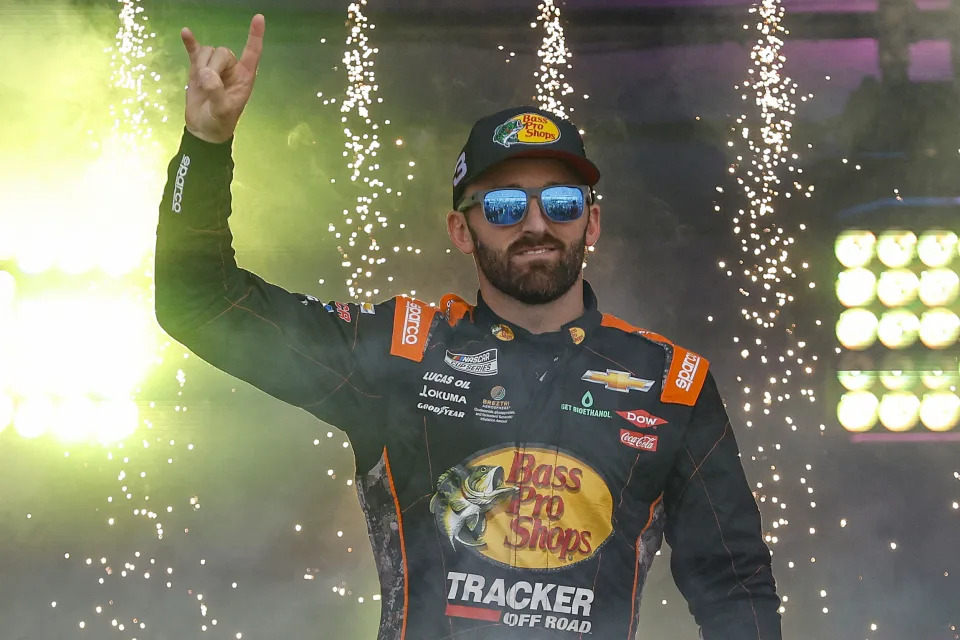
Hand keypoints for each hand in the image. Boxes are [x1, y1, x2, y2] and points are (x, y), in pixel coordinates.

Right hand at [180, 14, 264, 143]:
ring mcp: (214, 67)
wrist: (204, 128)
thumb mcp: (222, 110)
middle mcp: (231, 69)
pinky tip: (185, 32)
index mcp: (245, 77)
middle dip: (212, 66)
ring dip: (201, 64)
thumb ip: (216, 92)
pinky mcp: (198, 68)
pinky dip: (190, 42)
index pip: (252, 52)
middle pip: (222, 52)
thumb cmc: (219, 121)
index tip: (259, 18)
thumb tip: (206, 74)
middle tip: (207, 86)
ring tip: (200, 84)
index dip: (255, 36)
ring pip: (208, 51)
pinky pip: (195, 50)